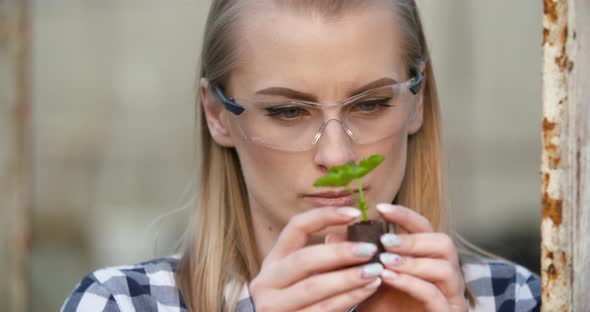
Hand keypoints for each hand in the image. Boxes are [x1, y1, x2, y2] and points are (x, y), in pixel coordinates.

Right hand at [249, 207, 383, 311]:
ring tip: (376, 270)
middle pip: (303, 260)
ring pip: (314, 286)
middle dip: (339, 253)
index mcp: (272, 261)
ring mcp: (275, 306)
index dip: (325, 216)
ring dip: (349, 277)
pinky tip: (369, 289)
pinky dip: (350, 297)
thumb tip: (353, 236)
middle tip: (370, 249)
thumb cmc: (296, 300)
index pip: (296, 227)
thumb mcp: (300, 276)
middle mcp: (267, 282)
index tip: (355, 213)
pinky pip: (324, 309)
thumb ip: (322, 258)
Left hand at [327, 203, 467, 311]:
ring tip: (385, 261)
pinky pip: (434, 295)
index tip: (380, 208)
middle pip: (443, 243)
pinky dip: (410, 283)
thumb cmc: (382, 307)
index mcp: (428, 257)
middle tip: (385, 241)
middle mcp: (445, 272)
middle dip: (412, 240)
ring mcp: (450, 295)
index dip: (404, 215)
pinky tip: (387, 278)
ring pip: (444, 268)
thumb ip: (354, 257)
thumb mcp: (366, 278)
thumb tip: (332, 235)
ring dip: (411, 261)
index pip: (424, 227)